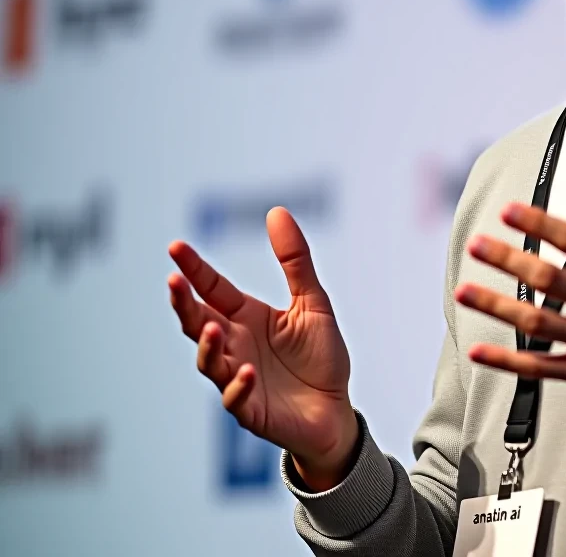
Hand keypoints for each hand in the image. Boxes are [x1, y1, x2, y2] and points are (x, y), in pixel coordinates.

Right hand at [167, 207, 358, 488]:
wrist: (335, 410)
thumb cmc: (321, 356)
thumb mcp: (313, 301)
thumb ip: (295, 260)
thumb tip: (276, 211)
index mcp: (247, 317)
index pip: (213, 289)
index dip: (194, 269)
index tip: (175, 247)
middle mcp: (235, 345)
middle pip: (197, 322)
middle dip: (183, 304)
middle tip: (174, 282)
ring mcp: (238, 378)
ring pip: (208, 361)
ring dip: (207, 345)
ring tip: (213, 328)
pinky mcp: (251, 410)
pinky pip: (236, 399)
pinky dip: (238, 386)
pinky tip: (247, 371)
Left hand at [454, 147, 565, 425]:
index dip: (540, 224)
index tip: (509, 210)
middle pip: (549, 280)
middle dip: (508, 260)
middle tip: (476, 243)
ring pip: (537, 323)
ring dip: (496, 306)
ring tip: (463, 289)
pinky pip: (541, 367)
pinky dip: (507, 360)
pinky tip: (478, 348)